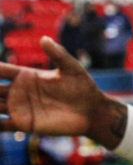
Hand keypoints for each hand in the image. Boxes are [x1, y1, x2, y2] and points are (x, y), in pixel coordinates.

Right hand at [0, 37, 117, 139]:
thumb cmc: (83, 87)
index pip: (0, 70)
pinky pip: (2, 125)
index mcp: (25, 76)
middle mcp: (18, 92)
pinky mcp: (24, 124)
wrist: (92, 111)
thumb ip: (58, 54)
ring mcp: (19, 108)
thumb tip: (44, 39)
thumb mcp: (71, 69)